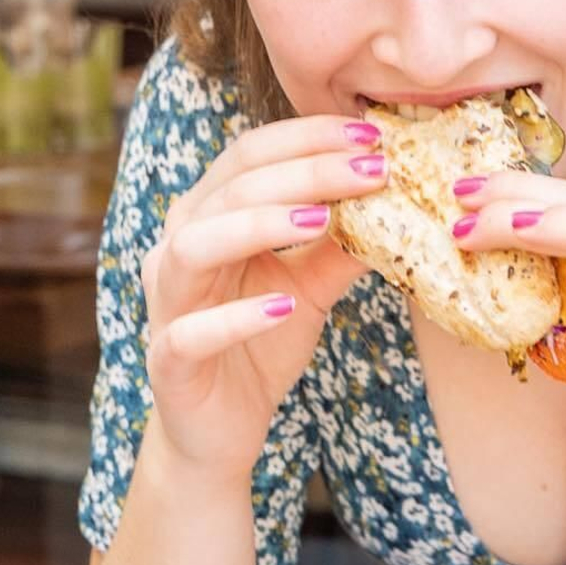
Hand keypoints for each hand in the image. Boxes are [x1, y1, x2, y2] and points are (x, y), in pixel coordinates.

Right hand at [140, 115, 383, 477]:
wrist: (220, 429)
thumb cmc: (260, 344)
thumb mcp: (311, 287)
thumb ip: (342, 245)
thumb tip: (398, 198)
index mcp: (207, 217)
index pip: (250, 155)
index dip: (309, 138)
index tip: (373, 135)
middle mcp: (177, 248)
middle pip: (231, 190)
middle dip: (304, 173)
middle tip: (370, 168)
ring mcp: (167, 303)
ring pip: (196, 246)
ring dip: (259, 225)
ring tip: (322, 220)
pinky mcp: (168, 360)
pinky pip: (190, 333)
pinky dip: (236, 318)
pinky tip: (283, 307)